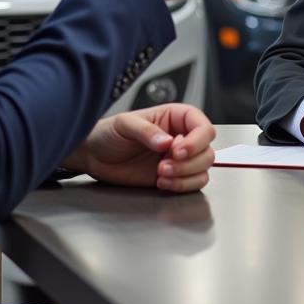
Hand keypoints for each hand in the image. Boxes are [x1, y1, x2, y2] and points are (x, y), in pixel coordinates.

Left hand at [62, 104, 215, 193]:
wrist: (95, 156)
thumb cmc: (109, 132)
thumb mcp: (124, 124)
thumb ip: (146, 131)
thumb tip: (166, 142)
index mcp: (175, 117)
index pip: (202, 126)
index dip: (197, 140)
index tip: (177, 151)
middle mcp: (181, 137)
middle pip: (207, 150)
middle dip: (189, 162)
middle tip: (163, 165)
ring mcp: (178, 159)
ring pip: (203, 169)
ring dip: (185, 175)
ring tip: (161, 174)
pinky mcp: (174, 177)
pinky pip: (193, 184)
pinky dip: (181, 186)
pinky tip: (162, 182)